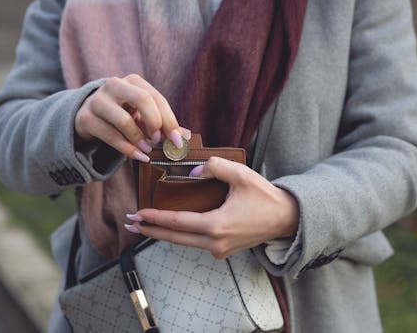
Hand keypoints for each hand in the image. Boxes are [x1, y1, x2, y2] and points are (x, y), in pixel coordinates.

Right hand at [75, 74, 188, 161]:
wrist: (88, 116)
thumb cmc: (123, 114)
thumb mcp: (142, 115)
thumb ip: (162, 123)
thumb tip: (185, 137)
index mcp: (133, 81)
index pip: (156, 98)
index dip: (169, 120)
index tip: (177, 141)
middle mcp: (115, 86)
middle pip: (142, 99)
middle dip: (155, 122)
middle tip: (159, 140)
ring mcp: (98, 101)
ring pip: (124, 120)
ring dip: (139, 139)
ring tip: (147, 150)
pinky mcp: (86, 118)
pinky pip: (110, 136)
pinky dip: (126, 149)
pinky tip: (138, 156)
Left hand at [125, 156, 299, 258]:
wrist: (286, 219)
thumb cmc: (265, 197)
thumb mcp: (241, 175)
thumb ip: (215, 167)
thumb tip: (194, 172)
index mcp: (216, 226)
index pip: (177, 222)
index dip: (155, 218)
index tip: (137, 214)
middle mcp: (215, 243)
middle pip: (174, 238)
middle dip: (150, 230)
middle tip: (130, 223)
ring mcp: (219, 249)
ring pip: (184, 242)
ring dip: (164, 233)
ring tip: (146, 224)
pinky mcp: (223, 250)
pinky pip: (195, 242)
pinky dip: (181, 234)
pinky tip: (172, 226)